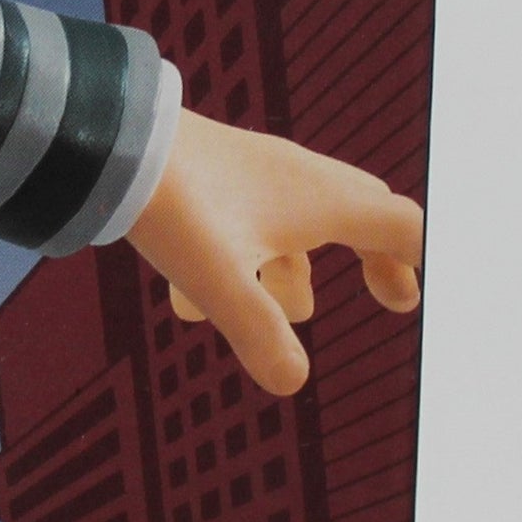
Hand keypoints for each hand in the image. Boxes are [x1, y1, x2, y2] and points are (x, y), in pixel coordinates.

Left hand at [125, 109, 421, 396]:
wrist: (108, 139)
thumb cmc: (173, 203)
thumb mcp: (219, 279)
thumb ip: (259, 333)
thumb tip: (291, 383)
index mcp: (319, 200)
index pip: (399, 226)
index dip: (413, 264)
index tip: (408, 301)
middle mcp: (296, 178)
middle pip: (361, 212)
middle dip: (374, 257)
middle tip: (387, 295)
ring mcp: (253, 171)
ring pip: (295, 222)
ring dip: (289, 270)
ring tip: (269, 313)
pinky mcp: (211, 172)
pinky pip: (242, 218)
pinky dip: (233, 261)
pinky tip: (184, 305)